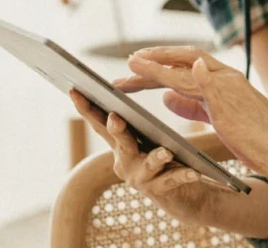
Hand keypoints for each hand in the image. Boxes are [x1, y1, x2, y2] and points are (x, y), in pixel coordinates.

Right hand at [69, 90, 227, 225]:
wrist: (180, 193)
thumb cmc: (160, 154)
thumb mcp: (147, 134)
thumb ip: (137, 116)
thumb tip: (137, 73)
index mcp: (120, 143)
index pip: (99, 122)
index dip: (85, 107)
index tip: (74, 88)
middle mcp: (125, 160)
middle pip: (119, 142)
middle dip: (116, 129)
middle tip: (115, 117)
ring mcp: (141, 177)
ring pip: (147, 165)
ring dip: (155, 157)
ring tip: (166, 151)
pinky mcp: (161, 189)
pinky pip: (173, 180)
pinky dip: (182, 175)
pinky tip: (193, 171)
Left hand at [120, 47, 267, 177]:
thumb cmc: (258, 138)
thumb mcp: (220, 119)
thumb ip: (194, 106)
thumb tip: (166, 97)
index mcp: (224, 81)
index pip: (186, 65)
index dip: (160, 64)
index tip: (136, 67)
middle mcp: (226, 76)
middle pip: (183, 60)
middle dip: (153, 60)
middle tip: (127, 65)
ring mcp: (227, 84)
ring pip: (185, 67)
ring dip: (155, 66)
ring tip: (130, 66)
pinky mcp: (228, 98)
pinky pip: (199, 80)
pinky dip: (179, 71)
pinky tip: (158, 66)